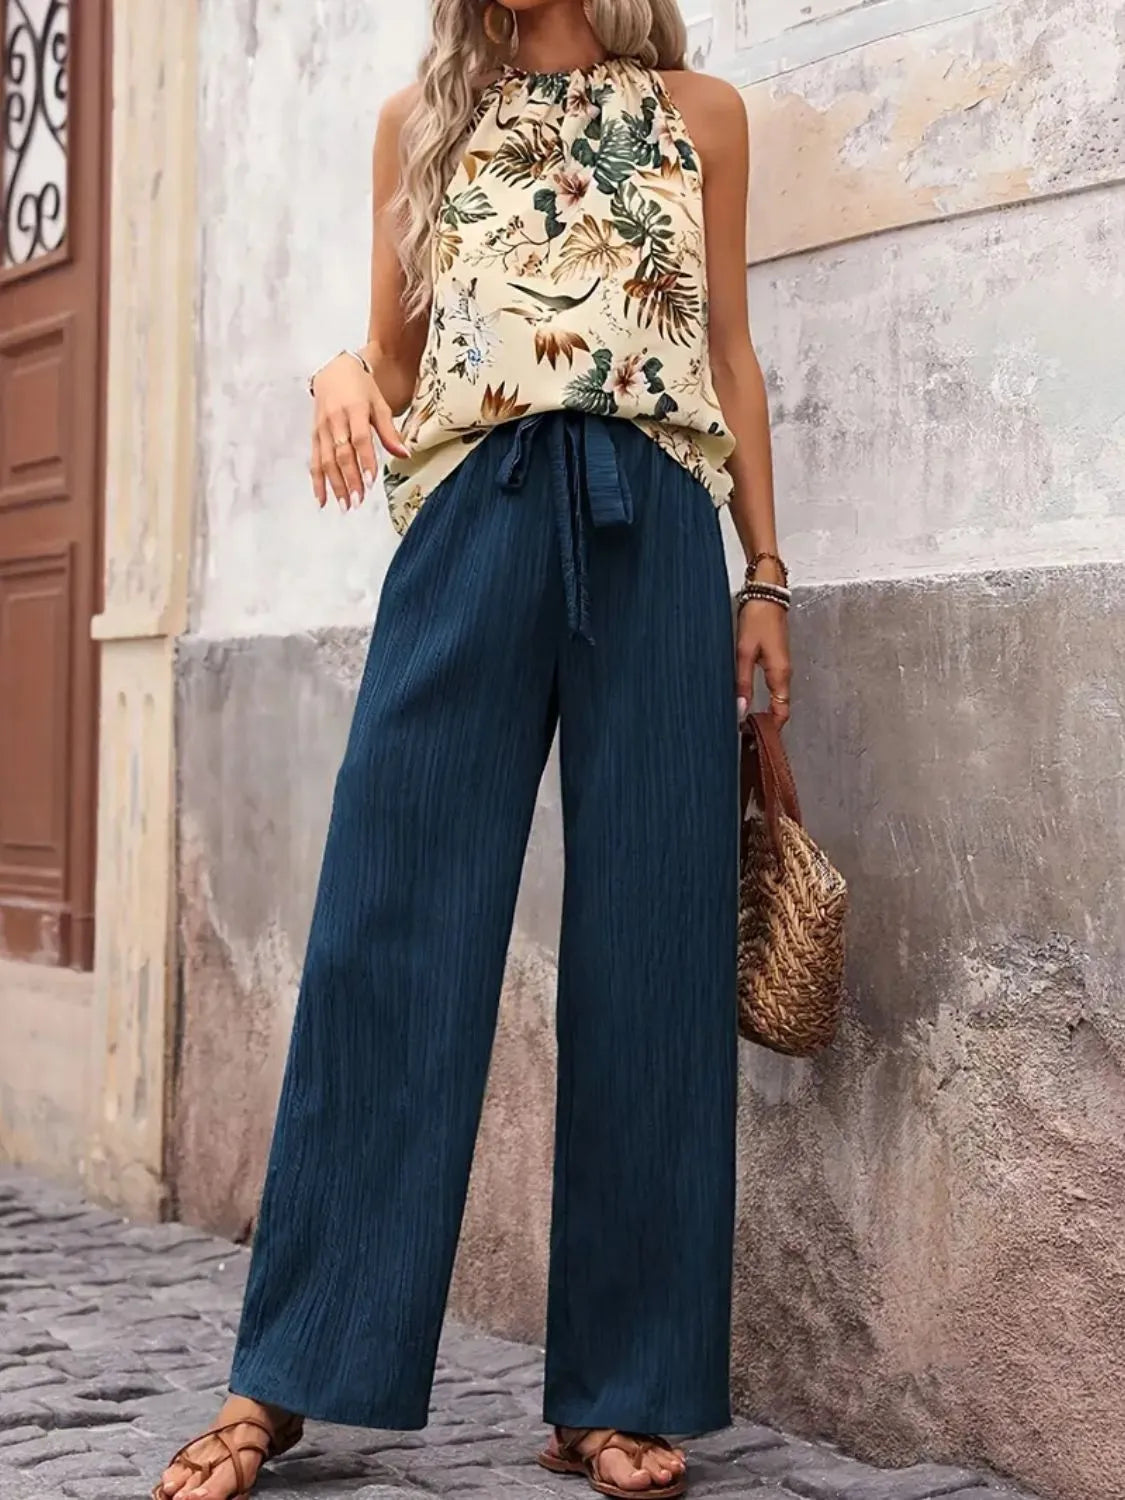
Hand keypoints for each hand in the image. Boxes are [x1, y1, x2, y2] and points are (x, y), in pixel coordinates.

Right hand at [309, 353, 408, 510]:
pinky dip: (317, 480)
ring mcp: (322, 428)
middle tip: (357, 501)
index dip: (365, 461)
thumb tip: (405, 454)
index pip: (360, 439)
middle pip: (341, 454)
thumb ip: (390, 432)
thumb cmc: (361, 387)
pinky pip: (315, 460)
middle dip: (349, 479)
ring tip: (344, 505)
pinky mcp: (315, 435)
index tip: (370, 482)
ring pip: (326, 460)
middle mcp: (335, 420)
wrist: (334, 369)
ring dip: (335, 485)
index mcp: (354, 410)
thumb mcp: (379, 404)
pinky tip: (322, 499)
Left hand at [736, 599, 791, 727]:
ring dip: (764, 711)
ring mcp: (781, 667)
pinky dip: (763, 697)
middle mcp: (784, 673)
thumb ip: (742, 682)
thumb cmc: (758, 618)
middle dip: (765, 723)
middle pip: (780, 708)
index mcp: (780, 673)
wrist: (767, 595)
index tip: (755, 738)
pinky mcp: (775, 660)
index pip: (781, 712)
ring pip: (776, 698)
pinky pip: (773, 686)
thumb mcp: (744, 652)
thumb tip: (740, 708)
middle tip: (746, 734)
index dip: (771, 729)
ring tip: (745, 721)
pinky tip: (748, 700)